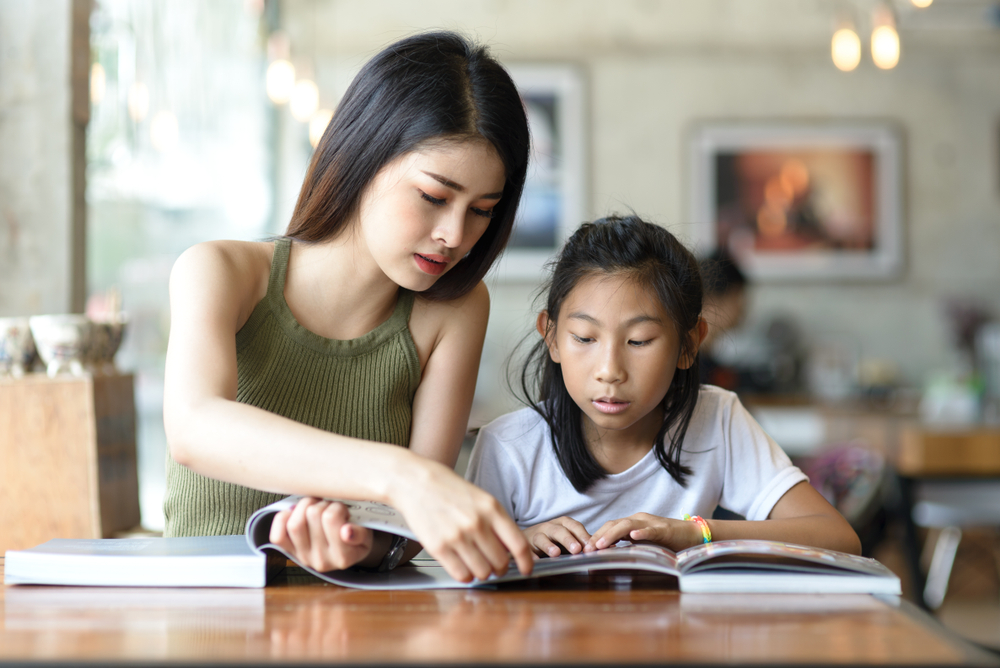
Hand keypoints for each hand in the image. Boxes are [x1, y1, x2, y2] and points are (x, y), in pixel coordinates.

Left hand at [269, 497, 373, 570]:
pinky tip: (296, 514)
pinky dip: (284, 519)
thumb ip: (360, 534)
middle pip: (313, 515)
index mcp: (343, 557)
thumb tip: (346, 532)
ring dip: (304, 507)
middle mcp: (321, 560)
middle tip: (330, 506)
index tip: (344, 510)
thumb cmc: (356, 537)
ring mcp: (303, 557)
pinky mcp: (290, 553)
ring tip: (316, 507)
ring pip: (295, 523)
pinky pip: (277, 536)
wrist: (346, 552)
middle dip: (323, 503)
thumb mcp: (367, 535)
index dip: (337, 506)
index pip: (331, 518)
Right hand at [392, 458, 533, 582]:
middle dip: (500, 568)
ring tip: (476, 565)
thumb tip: (509, 551)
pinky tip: (463, 567)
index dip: (525, 562)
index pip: (518, 544)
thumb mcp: (481, 499)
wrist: (416, 482)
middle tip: (495, 566)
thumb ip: (496, 523)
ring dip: (482, 573)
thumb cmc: (449, 490)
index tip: (526, 569)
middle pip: (500, 562)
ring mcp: (457, 536)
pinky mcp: (439, 547)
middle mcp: (477, 523)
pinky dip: (465, 576)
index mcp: (492, 509)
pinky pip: (461, 574)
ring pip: (482, 572)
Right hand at [523, 517, 590, 557]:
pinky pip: (528, 550)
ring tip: (556, 554)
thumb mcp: (568, 536)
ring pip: (541, 538)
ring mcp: (536, 535)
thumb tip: (605, 548)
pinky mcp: (526, 546)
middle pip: (559, 530)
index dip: (582, 536)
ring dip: (549, 545)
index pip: (574, 526)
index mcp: (562, 523)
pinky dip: (531, 556)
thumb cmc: (553, 538)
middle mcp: (549, 527)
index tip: (590, 547)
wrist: (527, 537)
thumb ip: (583, 542)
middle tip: (577, 549)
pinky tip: (536, 562)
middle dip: (568, 539)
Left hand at [584, 513, 699, 551]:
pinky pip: (650, 529)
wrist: (692, 534)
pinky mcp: (664, 529)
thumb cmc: (667, 541)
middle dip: (598, 536)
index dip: (596, 536)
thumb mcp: (644, 543)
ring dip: (612, 534)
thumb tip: (610, 555)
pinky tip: (633, 536)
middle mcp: (638, 520)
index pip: (609, 527)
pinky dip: (641, 532)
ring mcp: (650, 523)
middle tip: (586, 549)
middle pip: (614, 524)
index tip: (584, 549)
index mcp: (632, 524)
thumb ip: (629, 546)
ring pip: (627, 525)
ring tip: (601, 545)